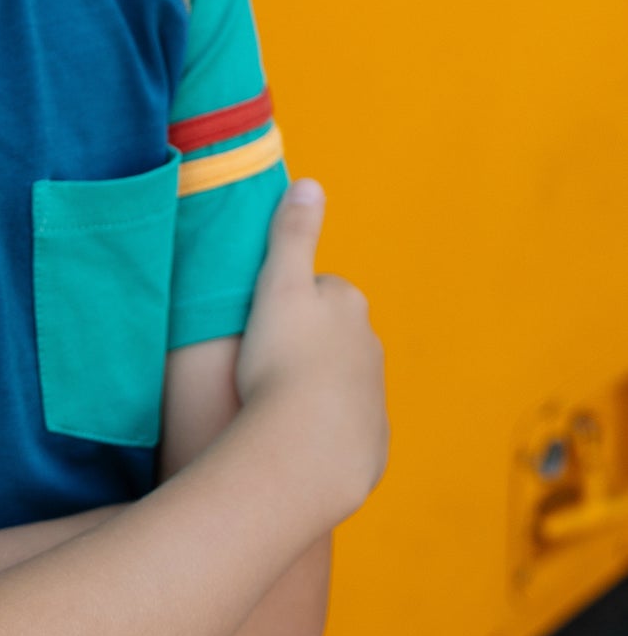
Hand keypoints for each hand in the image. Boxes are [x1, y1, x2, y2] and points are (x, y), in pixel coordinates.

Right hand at [234, 180, 388, 525]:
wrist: (306, 451)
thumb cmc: (283, 361)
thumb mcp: (279, 285)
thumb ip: (293, 234)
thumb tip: (310, 184)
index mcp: (349, 304)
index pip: (319, 288)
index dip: (288, 301)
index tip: (262, 321)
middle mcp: (370, 346)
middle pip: (333, 333)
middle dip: (306, 342)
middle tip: (264, 360)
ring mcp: (373, 397)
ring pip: (340, 379)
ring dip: (314, 385)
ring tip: (274, 400)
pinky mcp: (370, 441)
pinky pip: (344, 425)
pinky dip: (324, 426)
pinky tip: (294, 436)